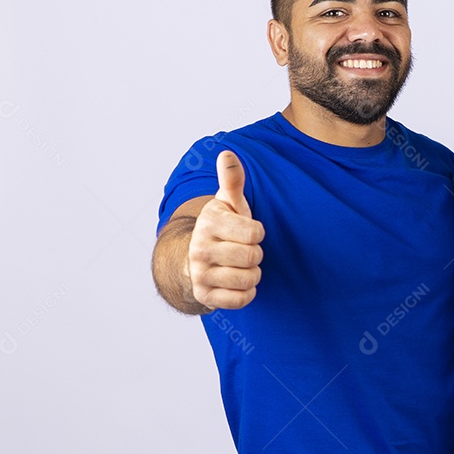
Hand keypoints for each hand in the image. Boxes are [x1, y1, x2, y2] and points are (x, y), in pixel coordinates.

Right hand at [188, 150, 265, 309]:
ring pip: (249, 279)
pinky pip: (241, 299)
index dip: (258, 233)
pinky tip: (238, 282)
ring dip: (253, 274)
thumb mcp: (228, 203)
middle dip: (255, 254)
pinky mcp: (203, 296)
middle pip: (253, 257)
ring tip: (241, 265)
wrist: (196, 259)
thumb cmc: (223, 228)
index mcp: (209, 223)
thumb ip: (232, 181)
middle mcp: (199, 249)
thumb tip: (227, 154)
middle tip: (244, 250)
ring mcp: (199, 274)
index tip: (249, 231)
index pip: (254, 233)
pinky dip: (247, 293)